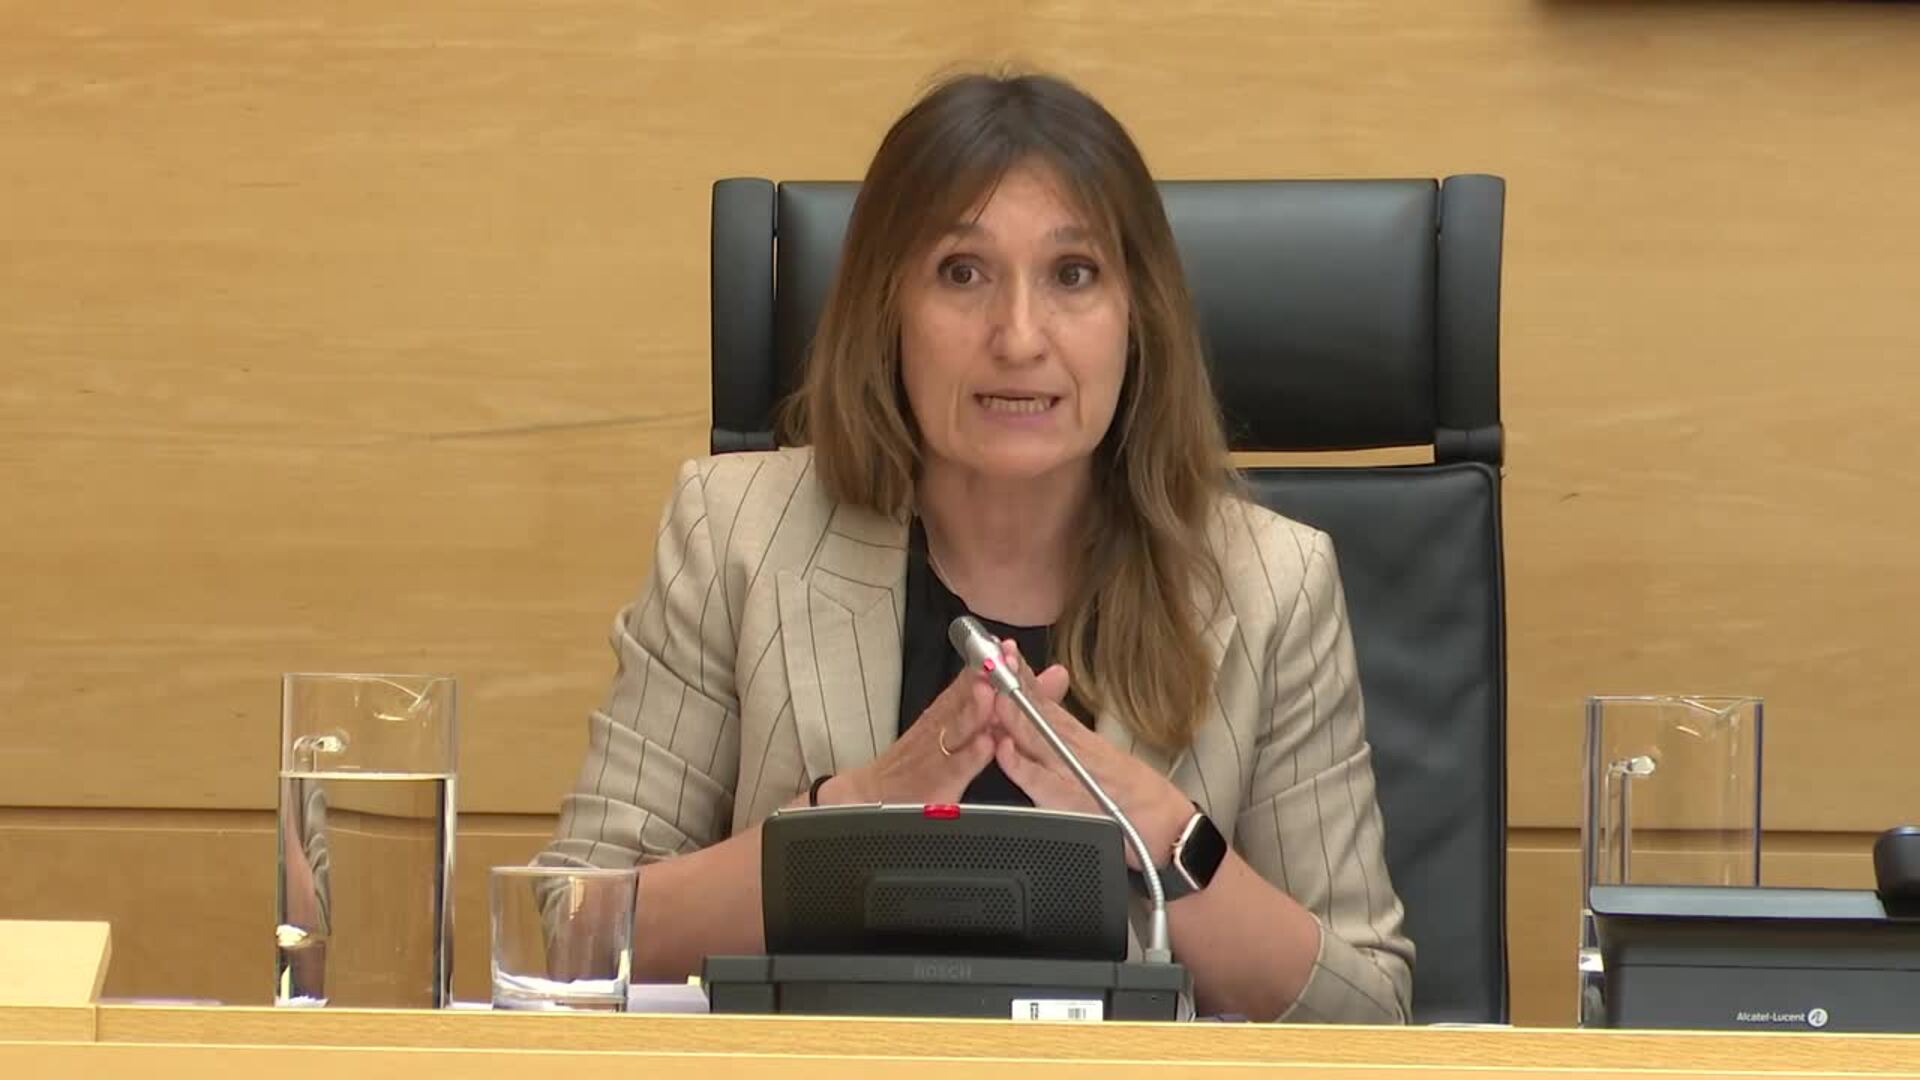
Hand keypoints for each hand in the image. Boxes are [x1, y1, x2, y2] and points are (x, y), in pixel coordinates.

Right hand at [830, 663, 998, 804]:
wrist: (874, 794)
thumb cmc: (914, 761)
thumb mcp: (944, 724)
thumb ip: (976, 702)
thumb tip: (1007, 679)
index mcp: (945, 712)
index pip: (968, 681)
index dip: (988, 664)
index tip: (1005, 646)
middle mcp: (941, 727)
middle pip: (964, 698)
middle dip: (985, 679)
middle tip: (1002, 661)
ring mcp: (938, 753)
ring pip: (958, 727)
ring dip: (975, 709)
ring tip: (989, 692)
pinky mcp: (937, 783)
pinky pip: (955, 767)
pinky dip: (970, 756)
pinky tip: (985, 745)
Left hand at [988, 640, 1194, 866]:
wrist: (1168, 828)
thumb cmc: (1136, 799)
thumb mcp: (1101, 760)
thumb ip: (1068, 740)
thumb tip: (1034, 727)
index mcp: (1076, 738)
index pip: (1042, 701)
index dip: (1021, 676)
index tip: (1005, 653)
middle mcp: (1073, 748)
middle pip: (1035, 711)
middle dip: (1011, 684)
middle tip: (991, 658)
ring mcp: (1071, 772)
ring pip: (1035, 737)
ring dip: (1012, 713)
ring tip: (992, 689)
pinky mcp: (1070, 800)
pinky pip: (1040, 780)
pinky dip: (1021, 765)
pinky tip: (1004, 749)